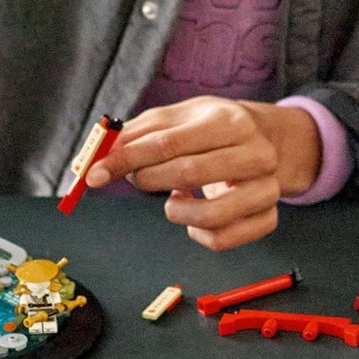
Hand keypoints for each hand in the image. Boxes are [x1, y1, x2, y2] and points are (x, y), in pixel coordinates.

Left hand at [85, 97, 321, 250]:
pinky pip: (222, 239)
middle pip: (188, 173)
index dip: (125, 160)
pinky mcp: (268, 218)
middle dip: (148, 180)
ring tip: (173, 197)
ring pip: (209, 216)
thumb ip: (133, 135)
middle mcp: (256, 153)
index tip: (93, 175)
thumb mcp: (175, 118)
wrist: (265, 140)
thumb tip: (90, 159)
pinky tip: (195, 209)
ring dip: (175, 212)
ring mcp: (267, 188)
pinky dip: (196, 232)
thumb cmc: (208, 129)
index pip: (167, 142)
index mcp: (229, 120)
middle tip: (137, 179)